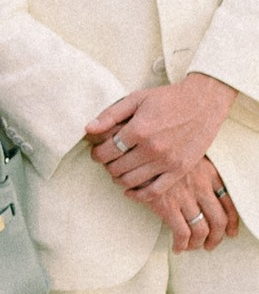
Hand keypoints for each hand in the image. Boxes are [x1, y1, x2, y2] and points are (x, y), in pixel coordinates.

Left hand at [88, 75, 236, 196]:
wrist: (204, 102)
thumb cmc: (168, 98)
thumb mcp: (136, 99)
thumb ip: (110, 114)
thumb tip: (87, 129)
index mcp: (139, 129)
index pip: (106, 151)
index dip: (97, 154)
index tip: (97, 152)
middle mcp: (152, 148)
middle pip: (116, 168)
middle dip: (107, 165)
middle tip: (108, 161)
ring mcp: (167, 161)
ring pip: (131, 181)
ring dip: (119, 179)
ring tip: (119, 171)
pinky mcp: (180, 170)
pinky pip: (154, 192)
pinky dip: (138, 195)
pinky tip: (130, 190)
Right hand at [149, 159, 239, 250]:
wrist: (140, 151)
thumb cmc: (161, 154)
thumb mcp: (188, 157)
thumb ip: (199, 173)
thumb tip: (205, 196)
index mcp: (209, 173)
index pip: (229, 203)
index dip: (232, 222)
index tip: (230, 232)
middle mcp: (201, 186)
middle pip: (219, 220)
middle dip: (216, 238)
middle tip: (210, 245)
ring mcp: (185, 196)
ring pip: (201, 230)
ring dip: (197, 244)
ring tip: (191, 247)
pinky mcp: (167, 205)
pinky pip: (181, 232)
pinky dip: (181, 244)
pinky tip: (177, 247)